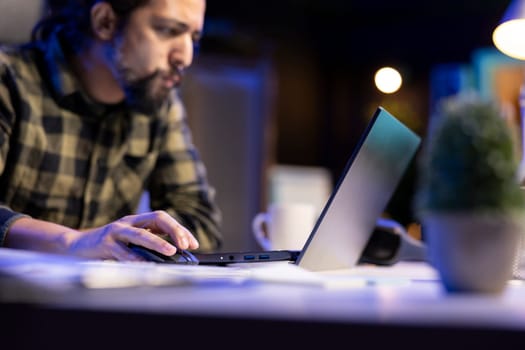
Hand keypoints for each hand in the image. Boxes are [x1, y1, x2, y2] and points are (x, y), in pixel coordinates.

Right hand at [70, 210, 198, 260]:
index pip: (164, 219)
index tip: (193, 244)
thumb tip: (176, 254)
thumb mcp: (132, 242)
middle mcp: (129, 222)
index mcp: (138, 220)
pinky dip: (134, 259)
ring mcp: (116, 231)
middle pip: (157, 218)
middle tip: (185, 245)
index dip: (180, 229)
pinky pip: (122, 252)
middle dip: (174, 230)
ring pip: (140, 234)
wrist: (76, 246)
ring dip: (158, 243)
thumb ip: (149, 245)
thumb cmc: (109, 245)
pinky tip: (145, 264)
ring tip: (171, 251)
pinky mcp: (104, 244)